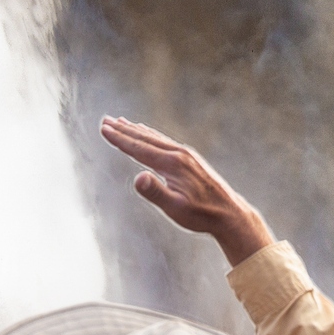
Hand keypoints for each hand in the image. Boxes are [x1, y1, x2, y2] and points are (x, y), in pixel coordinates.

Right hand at [99, 118, 272, 267]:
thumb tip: (137, 178)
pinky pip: (165, 142)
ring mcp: (186, 155)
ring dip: (137, 130)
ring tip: (122, 122)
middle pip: (145, 138)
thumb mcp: (175, 208)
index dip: (119, 139)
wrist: (229, 213)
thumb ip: (156, 192)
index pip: (139, 148)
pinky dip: (152, 136)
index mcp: (172, 164)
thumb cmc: (201, 214)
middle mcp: (178, 154)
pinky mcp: (191, 159)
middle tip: (106, 120)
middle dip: (123, 130)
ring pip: (155, 138)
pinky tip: (149, 135)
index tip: (103, 128)